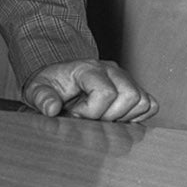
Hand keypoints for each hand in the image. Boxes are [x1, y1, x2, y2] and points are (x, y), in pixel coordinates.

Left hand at [22, 60, 156, 122]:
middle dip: (109, 116)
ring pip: (142, 101)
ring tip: (101, 118)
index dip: (92, 112)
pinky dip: (136, 117)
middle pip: (130, 96)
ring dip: (123, 117)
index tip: (75, 114)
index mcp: (88, 68)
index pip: (106, 92)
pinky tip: (115, 118)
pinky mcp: (133, 88)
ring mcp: (124, 78)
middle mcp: (111, 70)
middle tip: (90, 118)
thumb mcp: (37, 90)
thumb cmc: (50, 85)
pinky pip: (149, 105)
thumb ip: (42, 98)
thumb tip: (51, 109)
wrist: (59, 80)